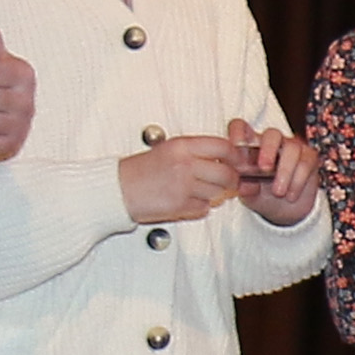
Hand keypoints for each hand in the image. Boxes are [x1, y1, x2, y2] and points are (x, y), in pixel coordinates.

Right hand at [119, 133, 249, 223]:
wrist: (118, 190)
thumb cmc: (141, 170)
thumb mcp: (169, 150)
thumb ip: (196, 151)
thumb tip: (226, 157)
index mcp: (182, 146)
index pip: (224, 147)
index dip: (235, 156)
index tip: (236, 162)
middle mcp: (185, 164)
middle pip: (227, 173)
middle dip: (230, 180)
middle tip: (225, 181)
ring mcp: (184, 186)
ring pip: (218, 193)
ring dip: (214, 194)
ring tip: (198, 190)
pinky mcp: (180, 205)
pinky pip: (204, 208)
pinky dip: (200, 207)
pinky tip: (187, 200)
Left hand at [233, 120, 320, 227]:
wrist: (285, 211)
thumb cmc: (262, 196)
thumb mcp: (250, 195)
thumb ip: (245, 189)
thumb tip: (243, 186)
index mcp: (250, 146)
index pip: (241, 127)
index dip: (238, 131)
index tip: (237, 145)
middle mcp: (271, 143)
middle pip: (272, 134)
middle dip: (268, 149)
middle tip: (264, 168)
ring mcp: (292, 148)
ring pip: (292, 148)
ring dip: (285, 171)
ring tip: (278, 192)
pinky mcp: (309, 158)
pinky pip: (305, 163)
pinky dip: (297, 181)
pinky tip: (290, 196)